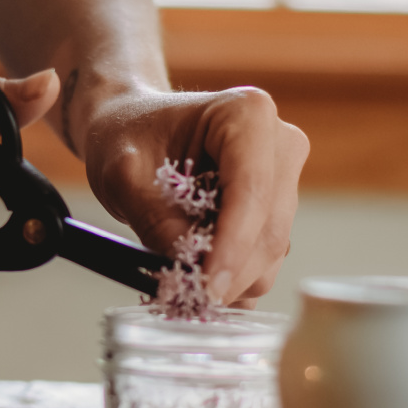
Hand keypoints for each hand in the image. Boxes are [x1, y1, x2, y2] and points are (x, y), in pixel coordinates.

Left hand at [84, 86, 308, 307]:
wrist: (134, 130)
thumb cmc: (128, 136)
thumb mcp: (123, 175)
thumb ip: (154, 220)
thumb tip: (191, 272)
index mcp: (247, 114)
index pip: (251, 192)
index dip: (232, 247)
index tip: (206, 286)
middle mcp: (279, 144)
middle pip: (269, 230)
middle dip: (229, 271)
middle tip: (185, 293)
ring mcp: (284, 179)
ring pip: (271, 253)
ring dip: (229, 277)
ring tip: (181, 274)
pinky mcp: (277, 211)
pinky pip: (265, 260)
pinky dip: (231, 276)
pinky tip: (196, 273)